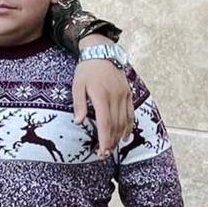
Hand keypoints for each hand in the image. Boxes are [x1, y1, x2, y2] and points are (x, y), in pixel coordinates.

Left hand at [72, 41, 133, 155]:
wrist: (102, 52)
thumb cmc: (86, 70)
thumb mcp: (77, 85)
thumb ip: (79, 104)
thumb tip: (79, 122)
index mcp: (101, 96)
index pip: (105, 123)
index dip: (104, 139)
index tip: (102, 151)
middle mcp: (115, 97)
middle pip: (116, 125)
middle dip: (111, 142)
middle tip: (104, 154)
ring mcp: (124, 95)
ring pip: (124, 121)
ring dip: (119, 137)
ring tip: (112, 148)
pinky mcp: (128, 94)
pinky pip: (130, 113)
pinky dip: (128, 126)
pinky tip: (124, 136)